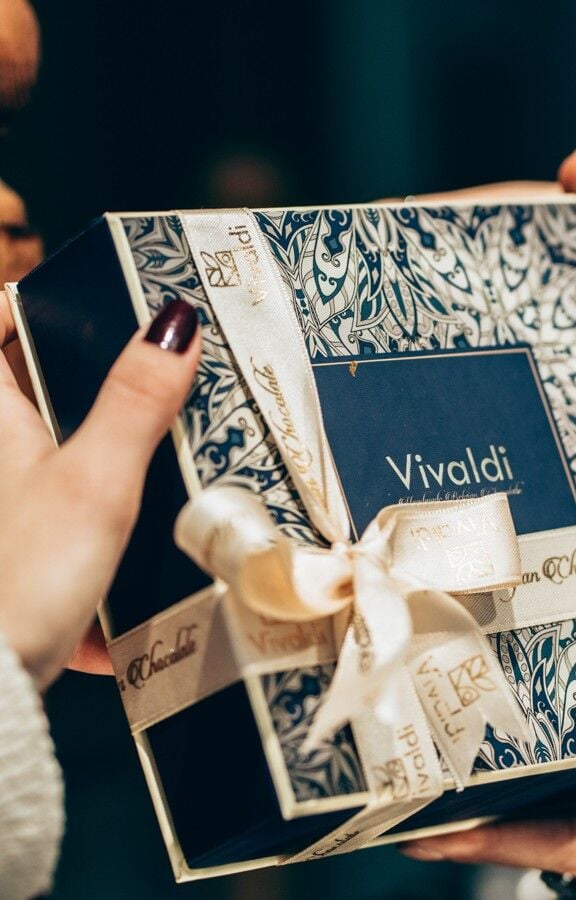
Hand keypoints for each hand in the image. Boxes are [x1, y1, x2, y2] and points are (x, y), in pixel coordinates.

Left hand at [0, 297, 199, 688]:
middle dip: (97, 378)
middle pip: (38, 384)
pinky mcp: (26, 544)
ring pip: (62, 448)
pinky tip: (146, 532)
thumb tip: (174, 324)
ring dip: (112, 446)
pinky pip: (73, 509)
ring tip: (171, 448)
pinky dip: (106, 512)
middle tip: (161, 377)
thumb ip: (138, 401)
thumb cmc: (22, 579)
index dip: (33, 304)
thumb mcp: (97, 482)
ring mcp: (11, 500)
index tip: (96, 307)